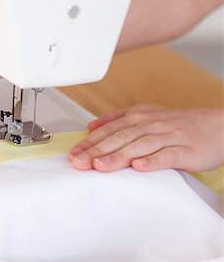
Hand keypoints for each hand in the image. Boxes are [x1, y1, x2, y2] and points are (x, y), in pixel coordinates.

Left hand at [69, 104, 223, 172]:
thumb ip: (116, 119)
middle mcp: (150, 124)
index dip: (89, 142)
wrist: (215, 126)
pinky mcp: (185, 150)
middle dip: (96, 150)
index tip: (73, 154)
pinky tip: (139, 167)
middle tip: (79, 162)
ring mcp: (167, 136)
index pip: (108, 130)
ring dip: (118, 156)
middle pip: (119, 138)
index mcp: (138, 116)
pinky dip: (153, 160)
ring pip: (139, 146)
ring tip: (100, 166)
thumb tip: (90, 126)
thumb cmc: (177, 124)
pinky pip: (167, 155)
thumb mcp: (145, 115)